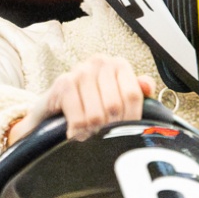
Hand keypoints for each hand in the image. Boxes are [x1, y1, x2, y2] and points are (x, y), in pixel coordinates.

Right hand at [14, 55, 159, 143]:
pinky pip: (78, 117)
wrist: (51, 113)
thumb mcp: (115, 100)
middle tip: (100, 135)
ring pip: (96, 114)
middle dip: (108, 128)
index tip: (121, 131)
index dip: (129, 119)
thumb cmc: (87, 106)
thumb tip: (148, 86)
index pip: (133, 95)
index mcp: (118, 65)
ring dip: (91, 132)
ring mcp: (80, 71)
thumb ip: (135, 93)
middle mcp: (100, 62)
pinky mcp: (62, 84)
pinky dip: (77, 131)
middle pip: (115, 106)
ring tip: (87, 134)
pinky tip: (74, 132)